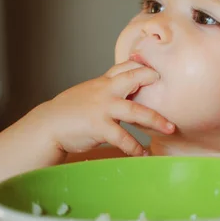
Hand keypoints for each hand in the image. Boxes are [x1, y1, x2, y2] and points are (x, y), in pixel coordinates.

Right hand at [27, 60, 174, 155]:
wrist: (48, 125)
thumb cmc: (70, 111)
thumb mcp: (90, 93)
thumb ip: (108, 90)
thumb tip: (127, 90)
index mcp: (104, 82)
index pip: (126, 66)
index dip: (143, 66)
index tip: (159, 70)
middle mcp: (105, 91)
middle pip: (133, 78)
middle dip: (152, 79)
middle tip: (171, 88)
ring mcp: (102, 108)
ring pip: (135, 110)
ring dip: (155, 120)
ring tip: (170, 128)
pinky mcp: (98, 126)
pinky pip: (122, 138)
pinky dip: (135, 147)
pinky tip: (143, 155)